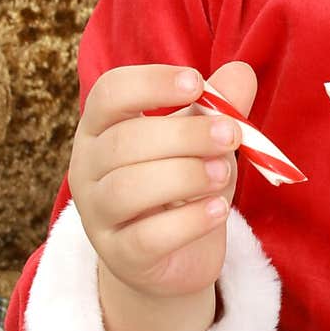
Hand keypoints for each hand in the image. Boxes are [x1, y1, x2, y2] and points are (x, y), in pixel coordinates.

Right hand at [68, 61, 257, 299]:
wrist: (174, 257)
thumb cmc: (183, 186)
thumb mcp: (203, 142)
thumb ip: (218, 108)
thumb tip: (242, 73)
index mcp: (101, 127)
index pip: (110, 92)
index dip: (151, 83)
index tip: (197, 83)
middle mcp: (87, 167)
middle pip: (124, 141)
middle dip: (185, 135)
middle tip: (231, 135)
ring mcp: (98, 214)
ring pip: (130, 189)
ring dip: (186, 176)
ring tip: (223, 174)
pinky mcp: (120, 255)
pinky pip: (148, 236)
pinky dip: (189, 222)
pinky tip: (219, 210)